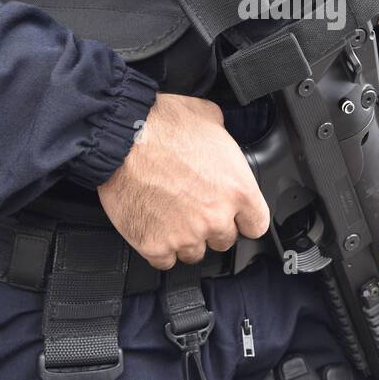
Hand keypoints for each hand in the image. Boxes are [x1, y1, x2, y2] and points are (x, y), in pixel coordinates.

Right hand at [97, 93, 269, 269]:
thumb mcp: (210, 118)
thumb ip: (224, 141)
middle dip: (212, 226)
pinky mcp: (155, 245)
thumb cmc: (162, 125)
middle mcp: (215, 217)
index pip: (256, 224)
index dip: (244, 218)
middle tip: (195, 208)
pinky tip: (155, 229)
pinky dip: (160, 248)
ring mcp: (185, 235)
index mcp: (238, 189)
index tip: (235, 215)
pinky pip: (165, 261)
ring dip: (187, 239)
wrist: (121, 138)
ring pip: (195, 254)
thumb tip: (221, 142)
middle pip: (225, 241)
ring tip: (172, 217)